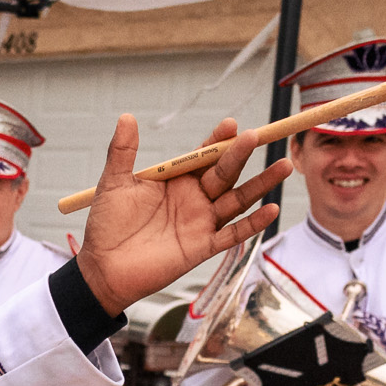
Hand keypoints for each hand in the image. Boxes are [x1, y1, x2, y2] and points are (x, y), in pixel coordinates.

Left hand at [75, 116, 291, 313]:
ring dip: (260, 185)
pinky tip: (271, 209)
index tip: (230, 124)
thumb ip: (122, 153)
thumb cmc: (107, 225)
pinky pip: (233, 234)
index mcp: (175, 180)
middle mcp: (193, 198)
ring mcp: (201, 222)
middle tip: (255, 136)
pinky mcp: (202, 246)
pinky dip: (253, 224)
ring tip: (283, 166)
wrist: (102, 268)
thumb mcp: (114, 184)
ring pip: (237, 200)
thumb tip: (127, 117)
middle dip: (239, 155)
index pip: (202, 155)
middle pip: (224, 173)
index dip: (217, 141)